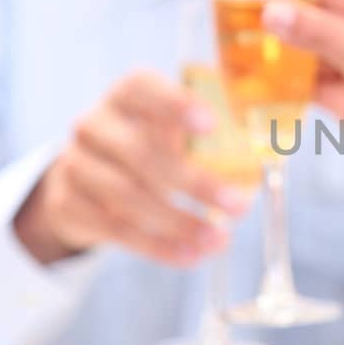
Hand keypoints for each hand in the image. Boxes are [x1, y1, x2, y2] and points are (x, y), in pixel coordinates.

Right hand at [13, 70, 253, 266]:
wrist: (83, 178)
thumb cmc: (147, 145)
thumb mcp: (169, 129)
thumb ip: (207, 134)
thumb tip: (274, 146)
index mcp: (126, 95)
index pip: (143, 88)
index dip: (175, 105)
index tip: (212, 124)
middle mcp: (95, 124)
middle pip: (142, 154)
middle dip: (195, 183)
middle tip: (240, 206)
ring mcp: (75, 164)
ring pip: (128, 197)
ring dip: (179, 222)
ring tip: (219, 240)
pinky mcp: (68, 204)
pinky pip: (115, 229)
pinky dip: (157, 246)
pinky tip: (190, 256)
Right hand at [244, 0, 343, 199]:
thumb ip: (320, 32)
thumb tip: (272, 10)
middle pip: (318, 12)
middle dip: (280, 11)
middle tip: (233, 6)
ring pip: (311, 47)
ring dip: (280, 46)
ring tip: (239, 41)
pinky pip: (311, 79)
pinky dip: (287, 78)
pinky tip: (258, 76)